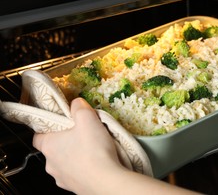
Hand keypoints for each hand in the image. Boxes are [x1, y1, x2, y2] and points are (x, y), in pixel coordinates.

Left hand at [33, 98, 198, 194]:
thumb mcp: (87, 118)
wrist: (106, 181)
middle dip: (67, 142)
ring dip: (76, 156)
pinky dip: (84, 169)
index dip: (49, 128)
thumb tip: (77, 102)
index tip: (62, 124)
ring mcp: (62, 179)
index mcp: (49, 145)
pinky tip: (97, 164)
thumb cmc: (93, 150)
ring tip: (94, 150)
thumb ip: (80, 107)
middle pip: (54, 149)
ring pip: (65, 163)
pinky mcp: (75, 188)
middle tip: (83, 134)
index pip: (38, 136)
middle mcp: (51, 164)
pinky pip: (77, 175)